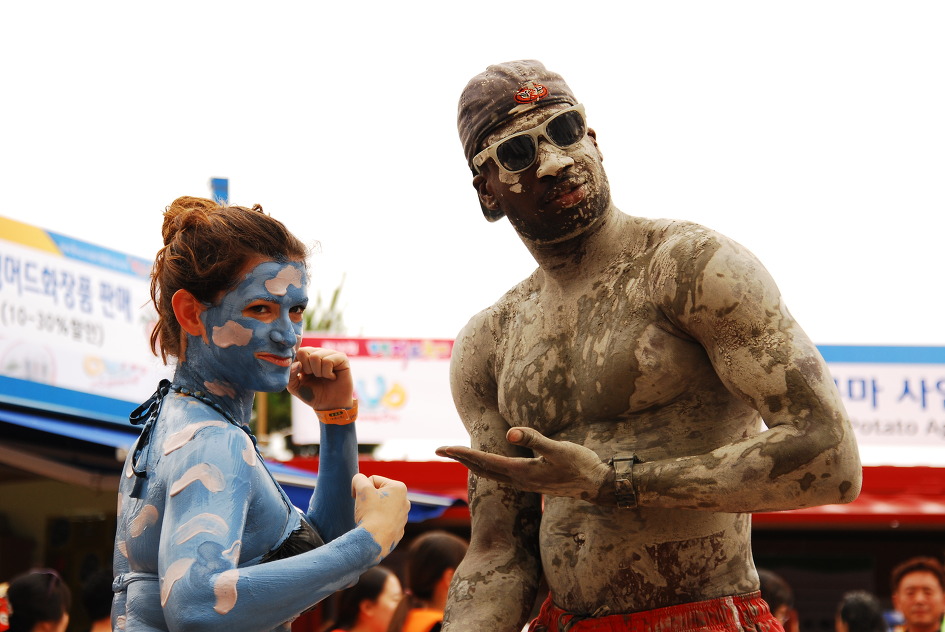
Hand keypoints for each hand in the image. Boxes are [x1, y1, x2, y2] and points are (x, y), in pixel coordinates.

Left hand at [287, 347, 353, 410]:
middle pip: (304, 352)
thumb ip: (290, 375)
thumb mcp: (295, 386)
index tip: (302, 375)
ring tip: (324, 377)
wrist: (330, 406)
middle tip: (314, 377)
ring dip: (318, 373)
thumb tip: (297, 363)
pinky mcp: (341, 358)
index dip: (296, 364)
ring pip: (315, 357)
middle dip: (306, 369)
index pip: (296, 351)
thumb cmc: (313, 395)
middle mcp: (318, 352)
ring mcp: (330, 354)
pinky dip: (327, 373)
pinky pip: (328, 361)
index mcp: (306, 357)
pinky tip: (332, 377)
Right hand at [352, 474, 409, 558]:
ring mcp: (403, 517)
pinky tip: (374, 528)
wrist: (374, 542)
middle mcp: (405, 501)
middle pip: (378, 494)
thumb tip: (359, 480)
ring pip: (381, 508)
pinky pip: (383, 522)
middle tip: (365, 509)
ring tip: (369, 519)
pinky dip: (377, 523)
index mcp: (399, 488)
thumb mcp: (362, 490)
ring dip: (372, 511)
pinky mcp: (398, 530)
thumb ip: (359, 479)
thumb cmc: (370, 513)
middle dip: (369, 499)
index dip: (363, 488)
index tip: (359, 499)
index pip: (373, 480)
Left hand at [436, 427, 612, 503]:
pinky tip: (489, 466)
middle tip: (439, 450)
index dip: (462, 453)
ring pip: (490, 474)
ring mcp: (526, 484)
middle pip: (482, 469)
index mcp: (521, 472)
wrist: (598, 486)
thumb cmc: (581, 465)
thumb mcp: (559, 449)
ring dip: (472, 464)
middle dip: (461, 459)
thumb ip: (534, 439)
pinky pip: (502, 476)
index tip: (443, 448)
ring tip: (458, 455)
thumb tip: (509, 433)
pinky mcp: (533, 483)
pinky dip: (488, 468)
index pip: (484, 461)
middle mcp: (519, 481)